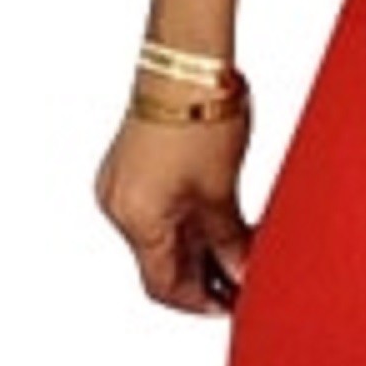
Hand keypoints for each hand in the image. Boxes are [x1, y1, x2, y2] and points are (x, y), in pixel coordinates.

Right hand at [95, 111, 254, 316]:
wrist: (187, 62)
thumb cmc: (201, 117)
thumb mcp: (222, 192)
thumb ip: (230, 242)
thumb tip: (243, 275)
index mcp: (136, 219)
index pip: (164, 286)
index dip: (202, 301)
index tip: (235, 303)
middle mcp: (119, 206)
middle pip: (161, 261)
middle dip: (205, 273)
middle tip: (246, 277)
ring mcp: (123, 184)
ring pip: (162, 235)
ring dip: (200, 247)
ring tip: (242, 248)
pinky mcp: (133, 165)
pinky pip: (159, 208)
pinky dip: (189, 220)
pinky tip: (223, 221)